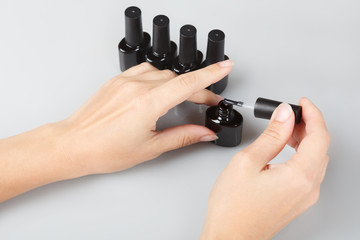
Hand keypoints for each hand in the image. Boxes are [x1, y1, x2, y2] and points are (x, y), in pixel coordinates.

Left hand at [56, 61, 231, 175]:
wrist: (73, 144)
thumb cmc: (104, 150)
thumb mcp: (149, 147)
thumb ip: (182, 137)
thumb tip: (204, 133)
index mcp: (147, 104)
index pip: (187, 84)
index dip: (211, 75)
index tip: (226, 66)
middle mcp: (136, 87)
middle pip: (178, 80)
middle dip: (197, 90)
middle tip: (207, 103)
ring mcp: (125, 81)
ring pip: (162, 73)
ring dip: (177, 84)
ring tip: (184, 98)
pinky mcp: (117, 80)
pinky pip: (144, 71)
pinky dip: (158, 78)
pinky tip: (160, 90)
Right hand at [200, 98, 329, 238]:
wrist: (229, 237)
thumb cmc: (233, 207)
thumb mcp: (247, 161)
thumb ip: (271, 136)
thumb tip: (284, 115)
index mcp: (300, 176)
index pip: (319, 136)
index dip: (312, 114)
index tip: (303, 103)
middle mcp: (309, 188)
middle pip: (320, 147)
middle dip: (308, 126)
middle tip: (290, 114)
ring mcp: (305, 197)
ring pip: (315, 160)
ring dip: (305, 141)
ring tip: (285, 130)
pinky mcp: (298, 202)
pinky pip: (308, 172)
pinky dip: (301, 155)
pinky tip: (285, 150)